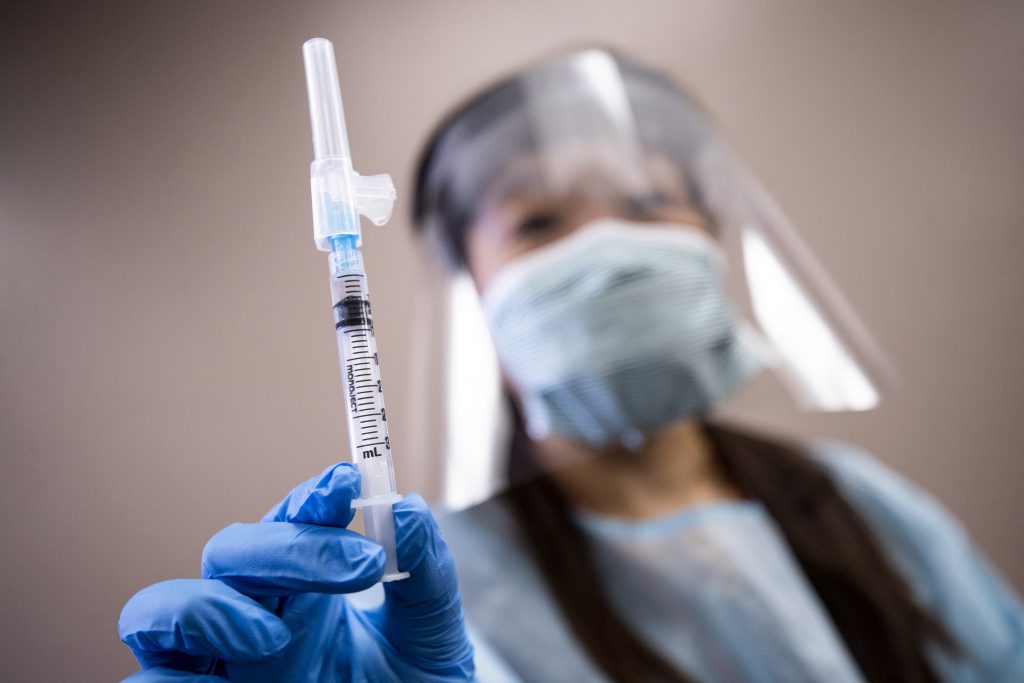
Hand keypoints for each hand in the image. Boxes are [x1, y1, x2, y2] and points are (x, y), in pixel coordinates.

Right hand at [118, 462, 474, 681]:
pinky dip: (172, 681)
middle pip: (229, 552)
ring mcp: (226, 665)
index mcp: (308, 588)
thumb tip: (408, 509)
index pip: (292, 523)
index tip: (347, 482)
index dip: (311, 498)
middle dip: (287, 547)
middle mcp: (257, 618)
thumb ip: (425, 576)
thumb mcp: (431, 641)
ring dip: (208, 607)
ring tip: (274, 634)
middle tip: (362, 564)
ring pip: (160, 610)